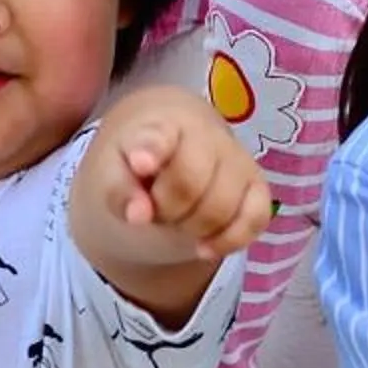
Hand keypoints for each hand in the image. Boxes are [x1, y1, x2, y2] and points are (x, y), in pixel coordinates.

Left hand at [90, 87, 273, 260]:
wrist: (167, 152)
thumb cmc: (134, 161)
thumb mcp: (110, 173)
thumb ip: (118, 191)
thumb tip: (139, 215)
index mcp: (162, 122)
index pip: (160, 135)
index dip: (151, 150)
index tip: (140, 164)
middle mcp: (206, 133)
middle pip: (189, 184)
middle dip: (166, 210)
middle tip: (155, 208)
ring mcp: (237, 158)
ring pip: (223, 208)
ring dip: (193, 228)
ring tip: (176, 219)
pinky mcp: (257, 187)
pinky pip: (255, 220)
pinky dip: (228, 241)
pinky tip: (203, 245)